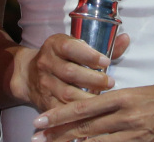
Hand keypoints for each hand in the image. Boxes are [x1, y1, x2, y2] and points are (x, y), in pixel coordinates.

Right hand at [16, 33, 130, 111]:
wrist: (27, 75)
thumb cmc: (60, 58)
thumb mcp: (73, 46)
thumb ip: (100, 46)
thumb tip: (125, 39)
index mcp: (55, 45)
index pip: (71, 47)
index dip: (89, 55)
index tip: (106, 62)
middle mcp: (47, 63)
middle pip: (70, 73)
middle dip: (93, 79)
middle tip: (110, 82)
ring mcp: (44, 84)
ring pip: (67, 94)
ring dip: (89, 98)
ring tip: (105, 99)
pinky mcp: (44, 102)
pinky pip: (62, 111)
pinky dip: (77, 114)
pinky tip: (91, 114)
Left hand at [31, 78, 153, 141]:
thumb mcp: (135, 91)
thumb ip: (111, 103)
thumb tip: (86, 112)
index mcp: (121, 98)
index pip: (83, 107)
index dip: (59, 115)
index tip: (40, 120)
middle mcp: (124, 117)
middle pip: (84, 129)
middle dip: (57, 135)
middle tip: (36, 138)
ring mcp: (134, 136)